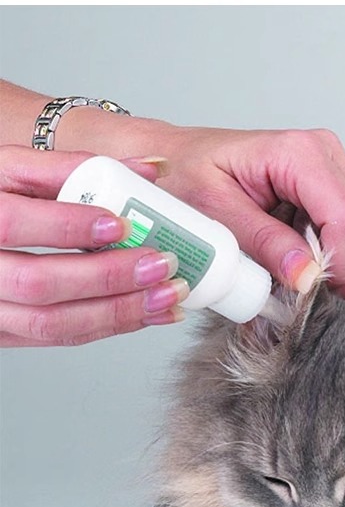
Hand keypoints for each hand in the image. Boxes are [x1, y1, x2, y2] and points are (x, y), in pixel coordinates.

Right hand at [0, 146, 186, 346]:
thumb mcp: (15, 171)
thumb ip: (74, 168)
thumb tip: (150, 169)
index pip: (10, 222)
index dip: (67, 226)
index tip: (119, 224)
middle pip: (38, 284)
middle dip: (108, 277)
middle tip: (159, 264)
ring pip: (51, 323)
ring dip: (119, 312)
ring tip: (167, 295)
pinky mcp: (8, 332)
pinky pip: (60, 338)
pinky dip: (111, 327)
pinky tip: (149, 313)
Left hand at [113, 122, 344, 297]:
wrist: (175, 159)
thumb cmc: (187, 177)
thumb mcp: (215, 212)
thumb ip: (264, 243)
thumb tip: (307, 276)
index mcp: (298, 153)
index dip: (342, 264)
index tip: (316, 290)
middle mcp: (326, 153)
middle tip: (318, 292)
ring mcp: (337, 168)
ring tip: (315, 276)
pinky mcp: (339, 185)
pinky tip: (320, 261)